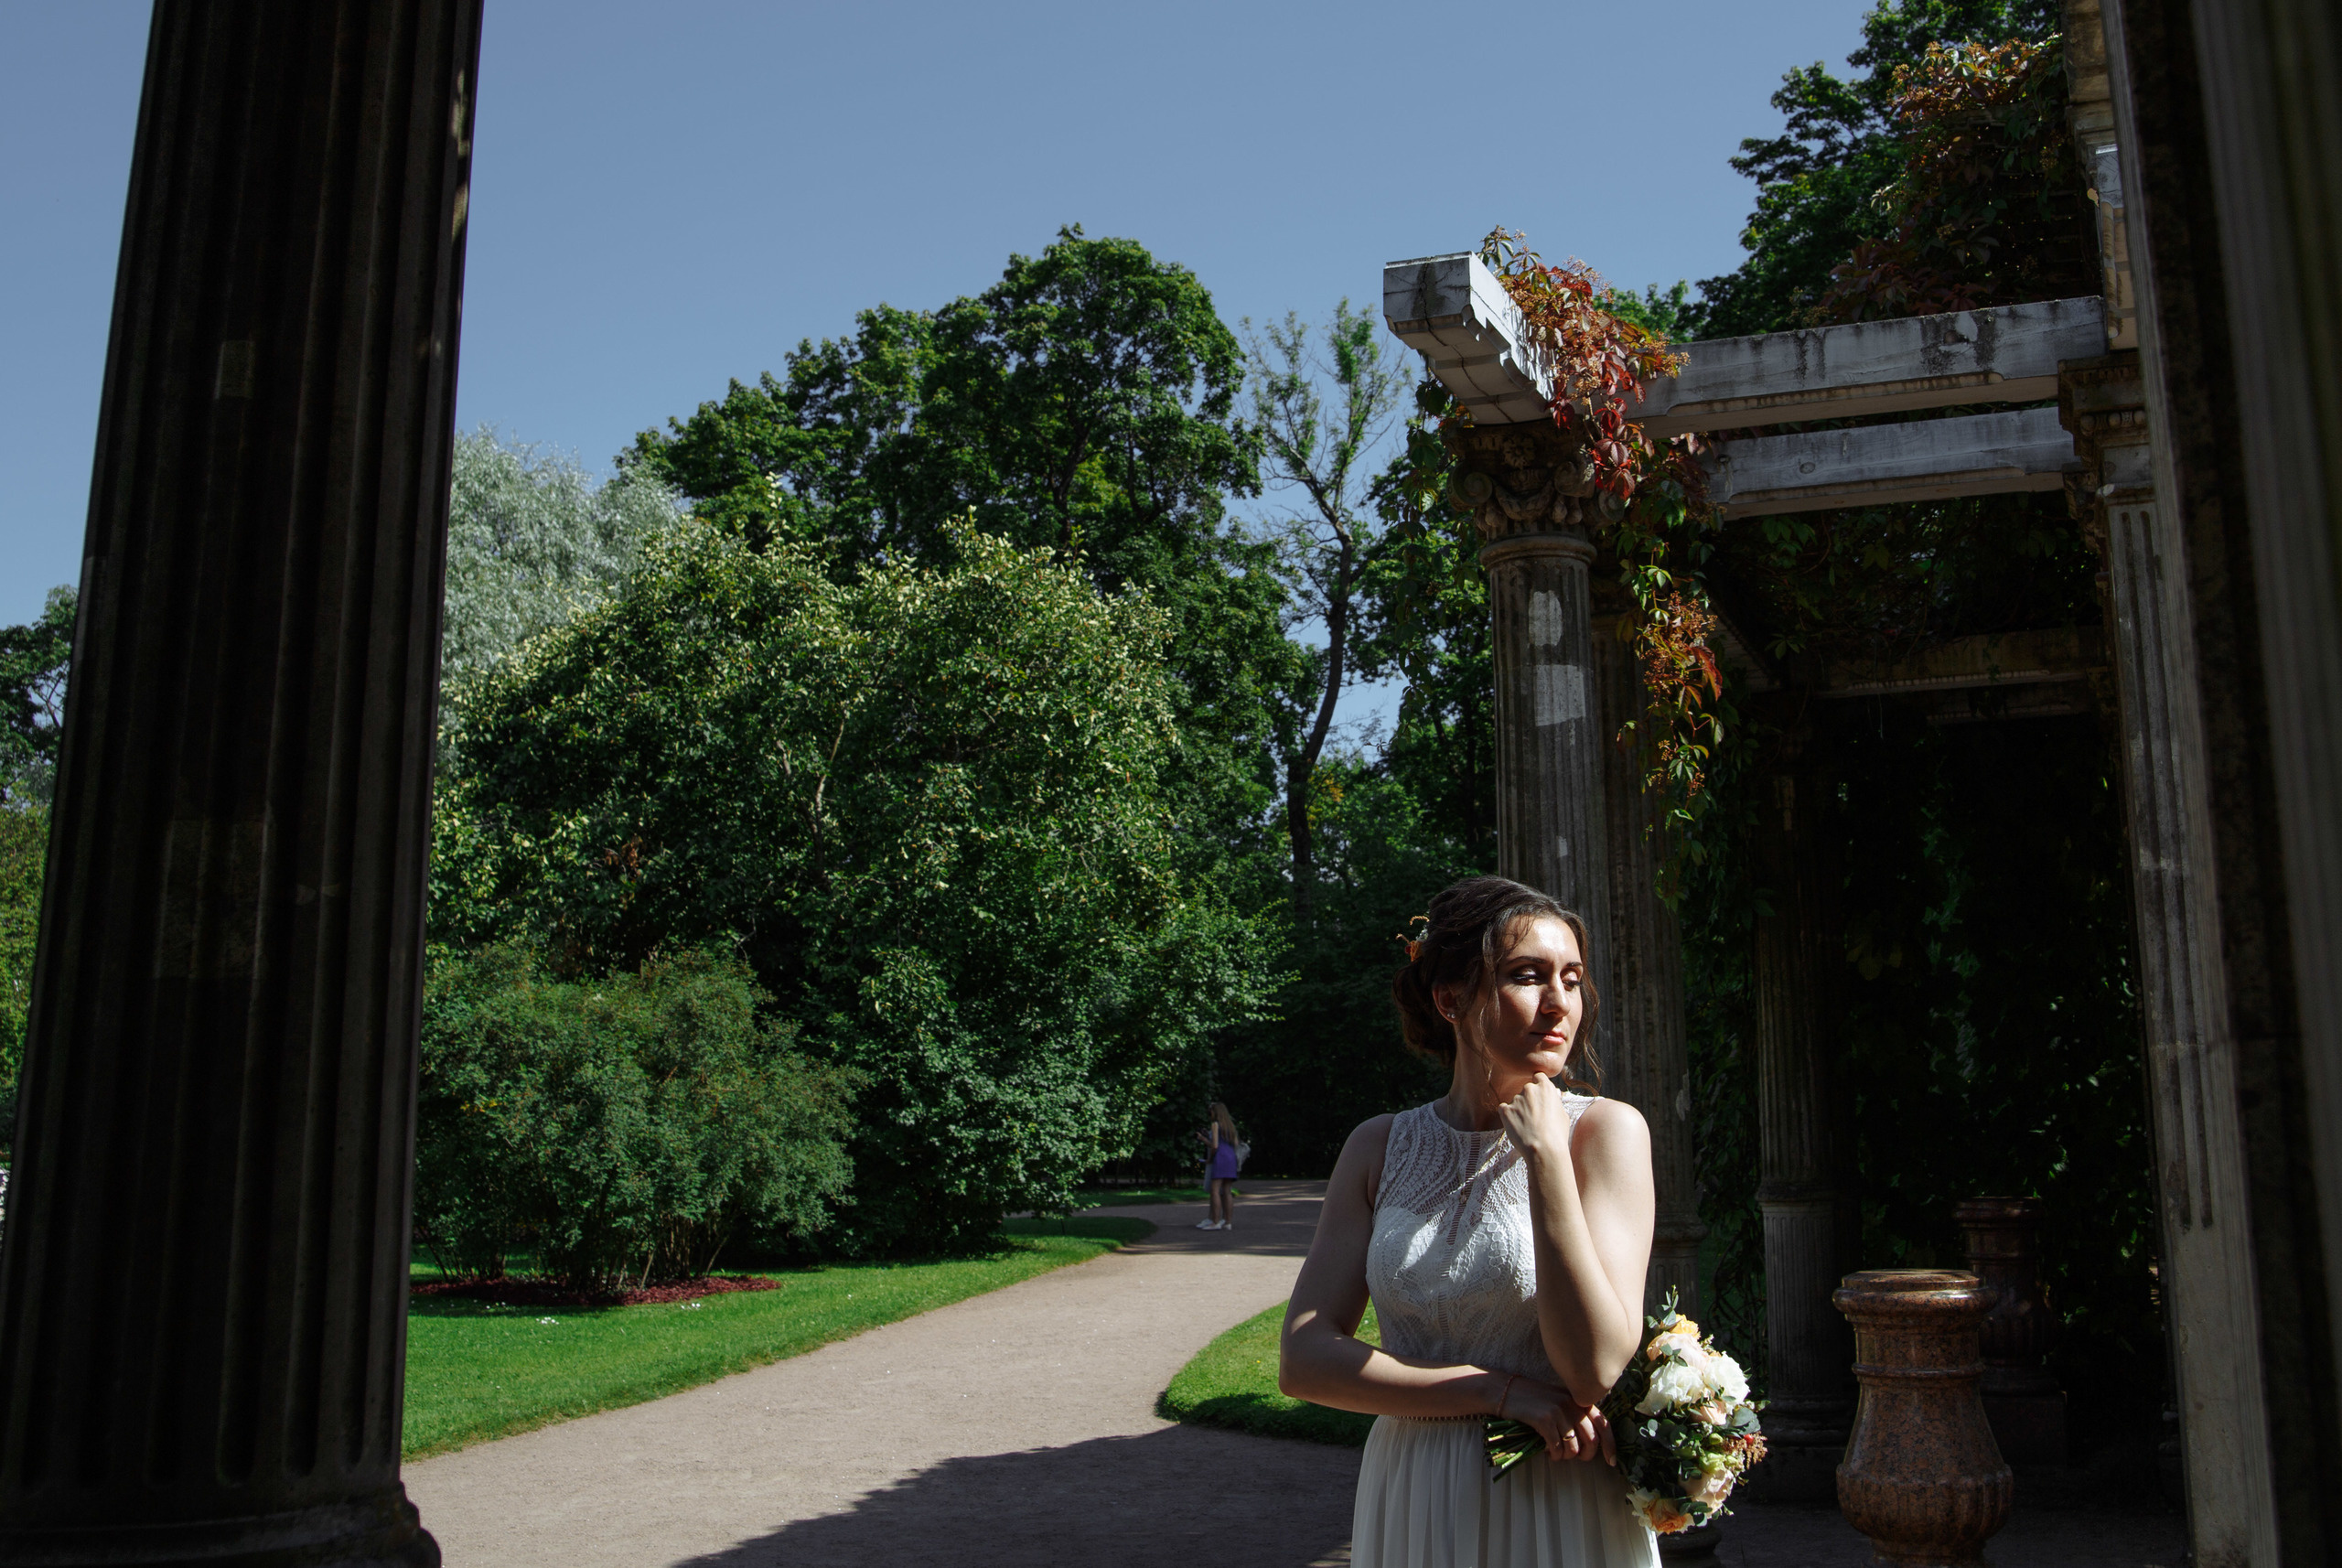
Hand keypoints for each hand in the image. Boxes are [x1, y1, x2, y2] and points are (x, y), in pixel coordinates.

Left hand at [1497, 1073, 1576, 1166]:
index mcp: (1545, 1087)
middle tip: (1534, 1116)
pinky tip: (1516, 1126)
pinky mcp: (1505, 1110)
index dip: (1538, 1085)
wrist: (1544, 1149)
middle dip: (1529, 1099)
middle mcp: (1529, 1089)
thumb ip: (1555, 1101)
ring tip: (1527, 1126)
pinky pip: (1504, 1109)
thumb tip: (1554, 1095)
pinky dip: (1508, 1116)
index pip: (1538, 1076)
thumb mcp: (1563, 1114)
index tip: (1539, 1095)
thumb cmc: (1557, 1134)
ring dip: (1519, 1110)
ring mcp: (1516, 1099)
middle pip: (1526, 1089)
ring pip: (1516, 1101)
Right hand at [1498, 1376, 1615, 1465]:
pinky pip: (1557, 1448)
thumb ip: (1575, 1414)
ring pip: (1573, 1447)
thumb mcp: (1558, 1401)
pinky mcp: (1544, 1419)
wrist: (1504, 1391)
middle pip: (1591, 1440)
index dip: (1611, 1445)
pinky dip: (1553, 1455)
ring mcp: (1559, 1410)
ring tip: (1556, 1453)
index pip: (1603, 1424)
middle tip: (1575, 1458)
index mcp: (1578, 1399)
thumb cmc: (1531, 1400)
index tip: (1612, 1461)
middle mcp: (1572, 1403)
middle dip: (1586, 1455)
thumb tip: (1591, 1442)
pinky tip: (1547, 1452)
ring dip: (1566, 1456)